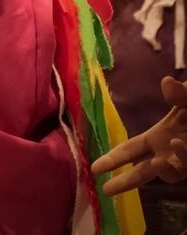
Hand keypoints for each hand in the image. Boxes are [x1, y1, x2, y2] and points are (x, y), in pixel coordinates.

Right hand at [92, 77, 186, 194]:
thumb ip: (181, 95)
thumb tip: (166, 82)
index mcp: (158, 137)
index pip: (130, 150)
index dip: (113, 159)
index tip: (95, 168)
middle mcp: (167, 152)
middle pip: (142, 171)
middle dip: (125, 181)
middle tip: (106, 190)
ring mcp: (183, 160)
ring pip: (169, 173)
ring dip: (163, 170)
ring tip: (158, 162)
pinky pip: (186, 165)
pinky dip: (181, 156)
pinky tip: (177, 144)